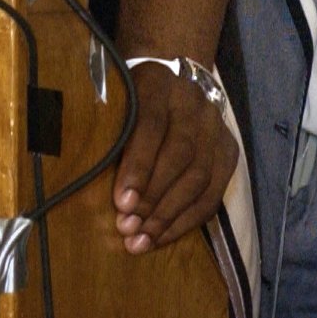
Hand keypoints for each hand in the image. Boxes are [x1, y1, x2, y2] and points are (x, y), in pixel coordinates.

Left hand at [111, 62, 236, 254]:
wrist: (172, 77)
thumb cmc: (130, 99)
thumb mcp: (115, 103)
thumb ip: (109, 134)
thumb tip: (87, 187)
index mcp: (158, 83)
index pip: (151, 125)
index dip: (137, 167)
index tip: (121, 203)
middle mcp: (193, 103)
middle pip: (180, 155)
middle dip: (153, 198)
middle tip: (128, 228)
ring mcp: (215, 127)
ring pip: (200, 178)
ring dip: (169, 215)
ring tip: (141, 240)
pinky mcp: (228, 151)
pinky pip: (212, 194)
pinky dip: (186, 221)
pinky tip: (162, 237)